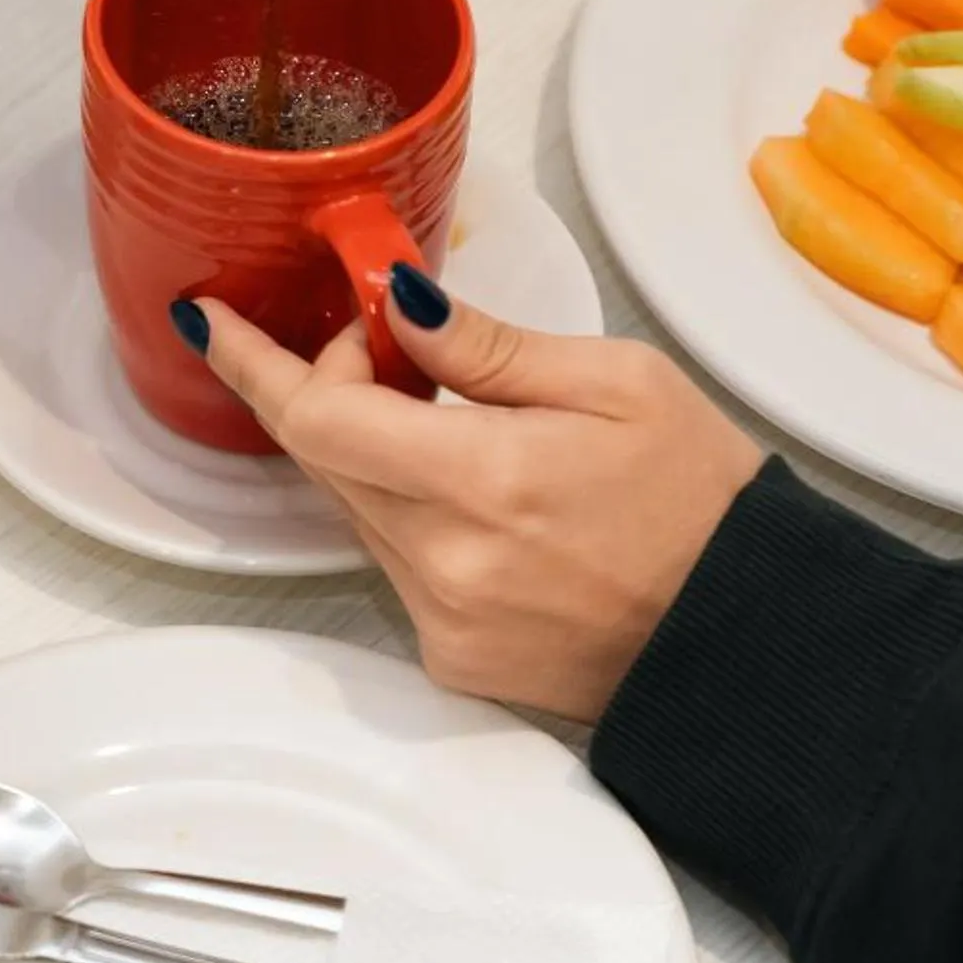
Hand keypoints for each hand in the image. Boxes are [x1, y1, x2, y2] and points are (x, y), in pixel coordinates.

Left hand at [190, 271, 765, 720]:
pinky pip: (395, 561)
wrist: (750, 640)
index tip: (212, 319)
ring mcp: (444, 621)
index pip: (318, 420)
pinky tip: (483, 494)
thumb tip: (396, 304)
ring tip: (454, 413)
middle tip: (388, 336)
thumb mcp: (618, 383)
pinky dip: (411, 511)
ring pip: (357, 509)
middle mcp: (447, 564)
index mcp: (487, 482)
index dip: (257, 363)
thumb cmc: (704, 502)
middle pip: (326, 458)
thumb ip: (488, 347)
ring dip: (375, 449)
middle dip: (335, 385)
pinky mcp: (453, 658)